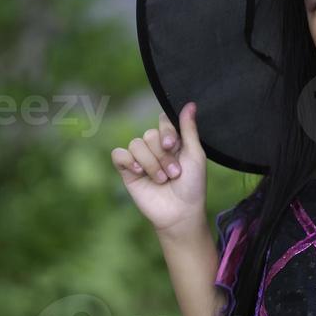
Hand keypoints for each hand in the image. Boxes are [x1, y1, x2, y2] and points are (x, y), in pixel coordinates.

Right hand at [111, 101, 207, 234]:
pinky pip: (119, 154)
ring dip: (151, 163)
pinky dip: (128, 161)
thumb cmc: (192, 185)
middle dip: (162, 156)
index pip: (162, 121)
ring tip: (161, 179)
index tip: (172, 145)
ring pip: (136, 144)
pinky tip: (138, 171)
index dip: (166, 131)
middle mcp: (154, 148)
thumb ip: (189, 129)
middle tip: (174, 173)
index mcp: (171, 141)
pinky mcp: (127, 171)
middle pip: (149, 135)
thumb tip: (190, 104)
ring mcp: (140, 159)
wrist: (180, 212)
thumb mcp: (195, 155)